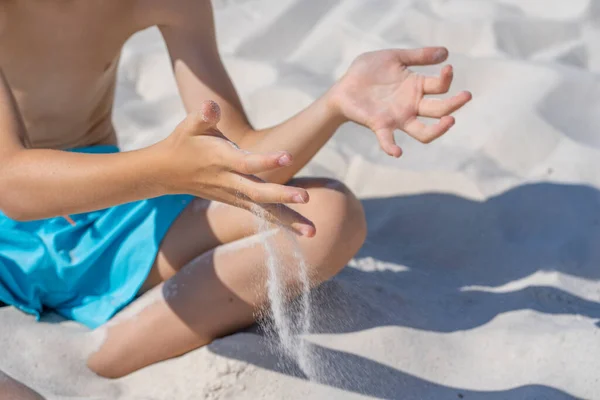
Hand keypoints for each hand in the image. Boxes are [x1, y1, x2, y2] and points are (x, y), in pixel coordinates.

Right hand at [156, 100, 314, 236]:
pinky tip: (305, 231)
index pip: (246, 162)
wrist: (167, 172)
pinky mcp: (239, 202)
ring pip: (264, 210)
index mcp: (221, 160)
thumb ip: (203, 115)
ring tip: (313, 232)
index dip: (266, 160)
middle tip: (306, 197)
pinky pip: (263, 214)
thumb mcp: (190, 125)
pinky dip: (283, 222)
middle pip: (258, 192)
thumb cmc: (185, 141)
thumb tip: (211, 106)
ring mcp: (234, 196)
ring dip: (289, 220)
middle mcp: (230, 182)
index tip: (288, 157)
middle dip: (282, 195)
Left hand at [329, 47, 471, 156]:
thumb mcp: (394, 57)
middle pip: (439, 110)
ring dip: (438, 129)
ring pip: (424, 131)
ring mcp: (398, 118)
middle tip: (466, 95)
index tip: (447, 68)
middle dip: (454, 104)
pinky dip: (392, 147)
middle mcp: (411, 105)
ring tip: (450, 121)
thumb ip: (418, 56)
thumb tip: (446, 52)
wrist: (343, 86)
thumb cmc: (367, 71)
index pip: (440, 86)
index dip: (447, 78)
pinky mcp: (380, 125)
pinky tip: (397, 152)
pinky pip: (388, 140)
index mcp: (416, 87)